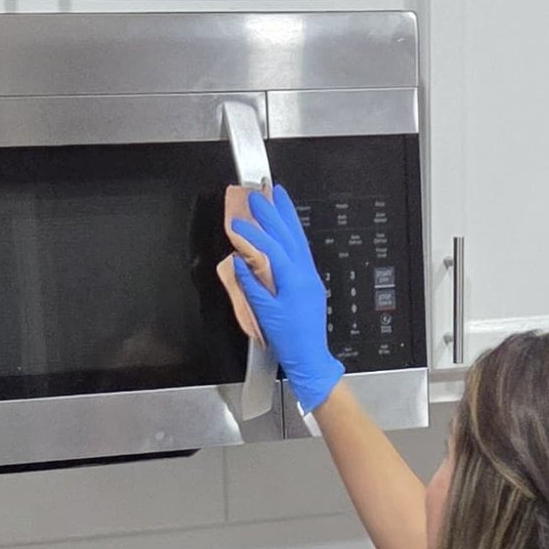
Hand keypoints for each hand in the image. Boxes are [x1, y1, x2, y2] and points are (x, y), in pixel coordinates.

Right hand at [224, 187, 343, 410]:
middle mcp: (305, 272)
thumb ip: (252, 285)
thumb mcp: (265, 313)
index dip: (252, 232)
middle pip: (287, 235)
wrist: (310, 356)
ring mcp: (310, 274)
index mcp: (293, 279)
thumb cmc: (288, 339)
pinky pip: (302, 248)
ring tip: (278, 195)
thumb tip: (240, 262)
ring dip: (287, 215)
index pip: (270, 247)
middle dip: (272, 212)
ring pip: (298, 238)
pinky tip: (287, 224)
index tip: (237, 220)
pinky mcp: (311, 279)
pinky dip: (293, 231)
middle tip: (259, 192)